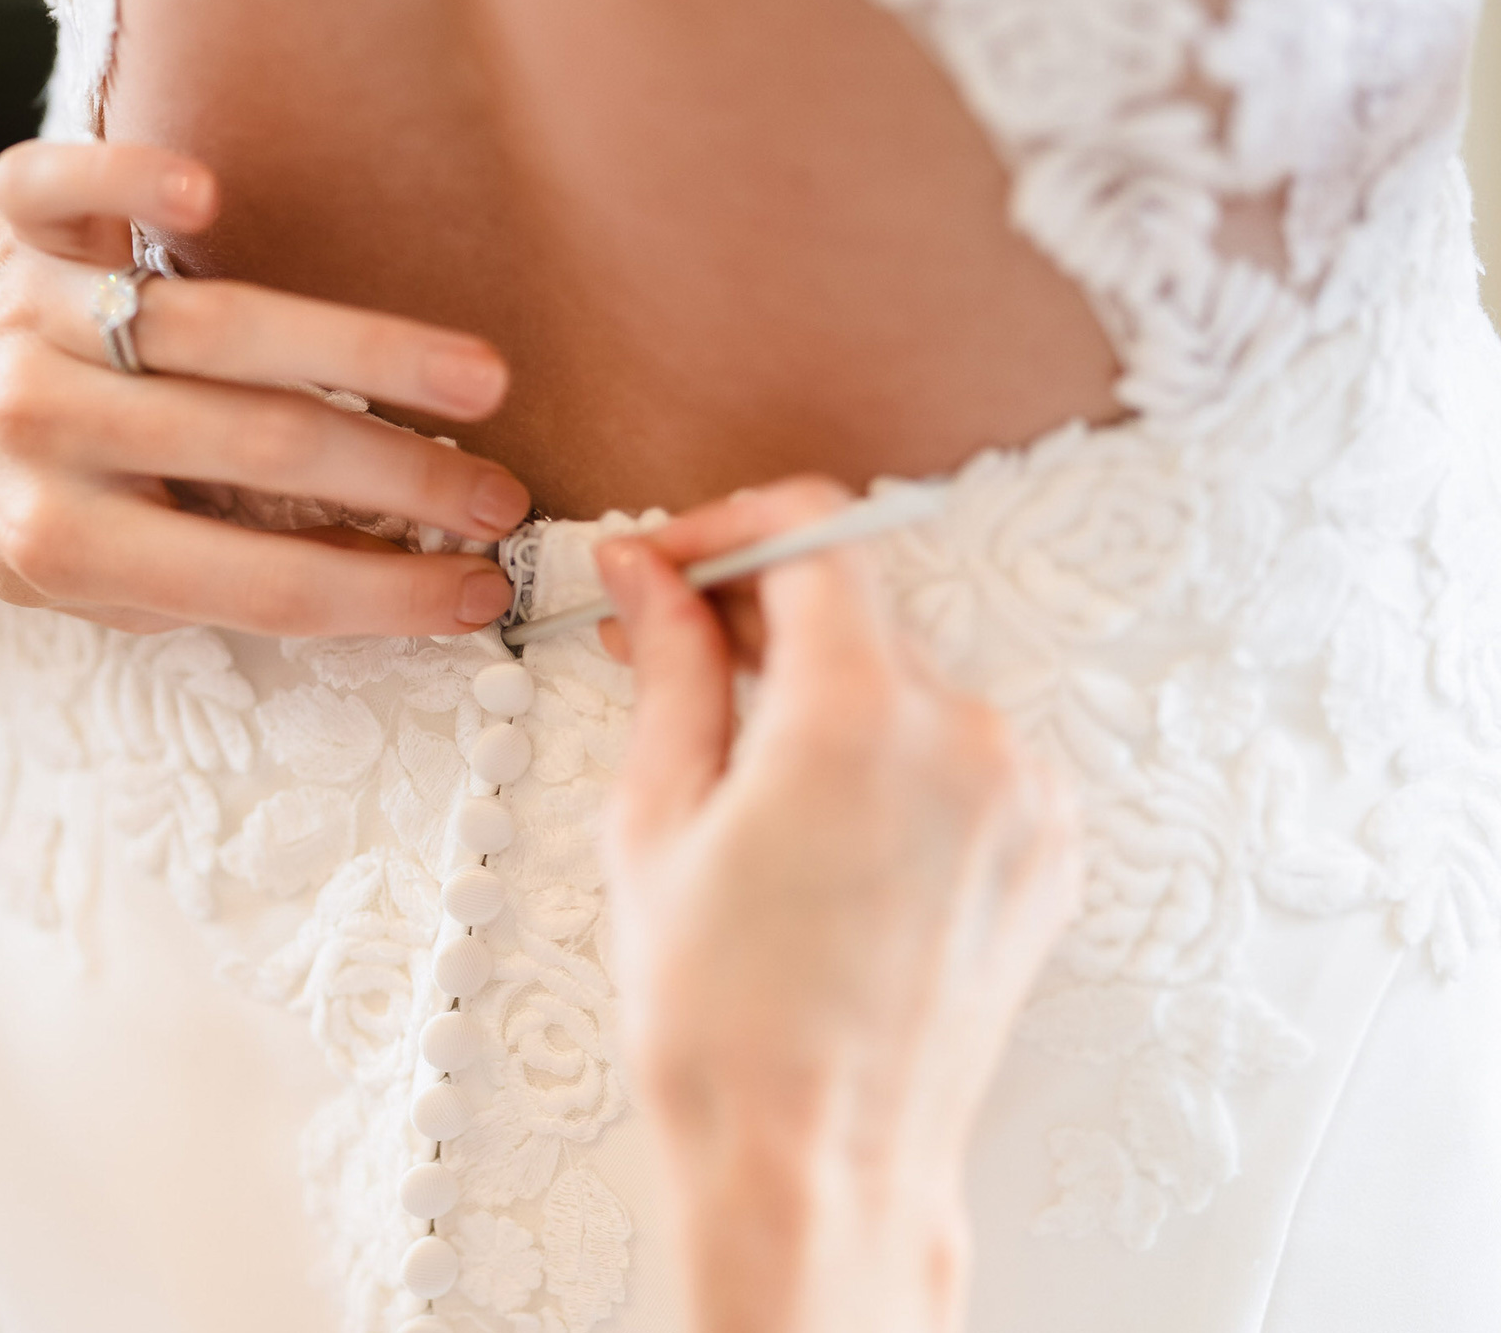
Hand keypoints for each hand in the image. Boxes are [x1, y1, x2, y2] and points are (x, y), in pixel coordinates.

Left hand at [0, 141, 531, 634]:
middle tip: (504, 496)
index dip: (386, 596)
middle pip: (261, 454)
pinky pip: (61, 190)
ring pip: (211, 329)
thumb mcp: (72, 582)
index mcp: (62, 543)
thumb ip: (198, 579)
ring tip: (476, 379)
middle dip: (406, 481)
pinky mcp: (14, 229)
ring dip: (359, 352)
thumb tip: (371, 576)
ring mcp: (29, 322)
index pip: (261, 583)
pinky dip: (126, 181)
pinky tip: (210, 193)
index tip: (481, 591)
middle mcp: (45, 432)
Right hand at [595, 477, 1077, 1332]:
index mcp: (861, 717)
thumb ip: (669, 670)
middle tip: (663, 642)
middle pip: (859, 601)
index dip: (726, 528)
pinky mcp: (1043, 849)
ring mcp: (1021, 797)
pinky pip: (955, 746)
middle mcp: (967, 739)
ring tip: (728, 741)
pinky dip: (882, 741)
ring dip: (816, 677)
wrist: (817, 1170)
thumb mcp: (657, 821)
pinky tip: (808, 801)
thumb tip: (653, 579)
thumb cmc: (724, 1027)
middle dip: (755, 608)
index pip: (814, 532)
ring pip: (906, 673)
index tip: (670, 559)